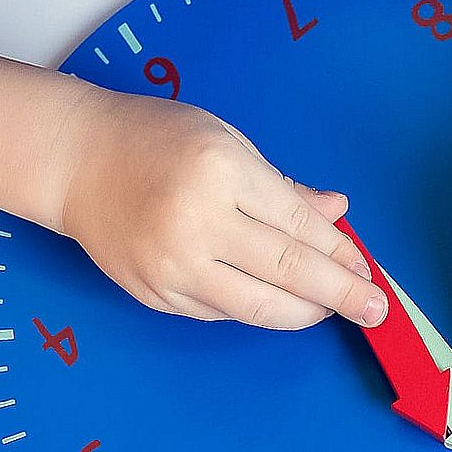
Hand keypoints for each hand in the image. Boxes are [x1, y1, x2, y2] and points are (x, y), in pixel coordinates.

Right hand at [59, 87, 388, 329]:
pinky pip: (219, 312)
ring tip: (329, 310)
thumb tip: (337, 214)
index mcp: (220, 172)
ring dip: (303, 313)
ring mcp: (172, 265)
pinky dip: (254, 309)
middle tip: (375, 310)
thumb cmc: (153, 138)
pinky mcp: (155, 293)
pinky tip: (276, 302)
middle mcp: (196, 223)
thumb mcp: (226, 140)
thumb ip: (282, 186)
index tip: (368, 271)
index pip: (298, 226)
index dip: (340, 254)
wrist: (75, 160)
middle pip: (287, 272)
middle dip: (341, 295)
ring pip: (256, 306)